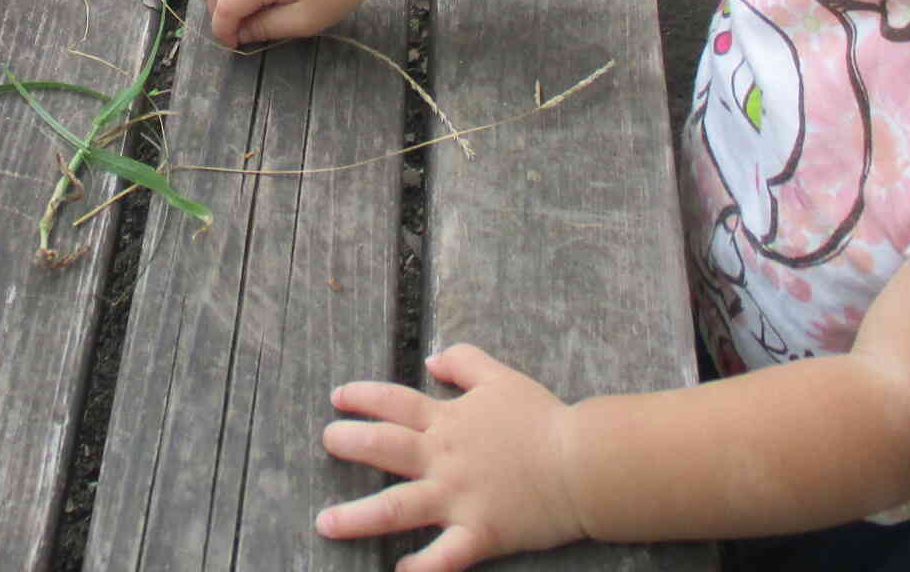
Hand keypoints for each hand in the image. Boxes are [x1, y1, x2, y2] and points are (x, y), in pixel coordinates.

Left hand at [318, 345, 585, 571]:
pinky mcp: (480, 532)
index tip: (338, 398)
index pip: (394, 403)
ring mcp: (459, 497)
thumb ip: (464, 362)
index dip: (362, 397)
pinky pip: (445, 555)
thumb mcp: (501, 378)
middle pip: (384, 448)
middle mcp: (444, 458)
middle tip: (326, 442)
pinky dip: (421, 567)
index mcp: (448, 420)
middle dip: (348, 444)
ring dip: (358, 517)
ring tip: (326, 522)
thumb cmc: (544, 419)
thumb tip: (432, 357)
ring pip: (398, 507)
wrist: (583, 463)